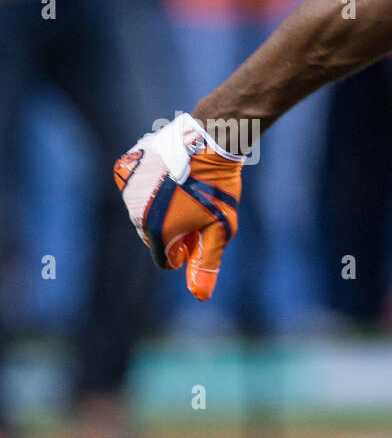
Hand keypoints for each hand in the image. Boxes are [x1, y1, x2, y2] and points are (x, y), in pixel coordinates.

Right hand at [113, 113, 244, 299]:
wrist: (207, 141)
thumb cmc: (217, 189)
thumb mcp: (219, 230)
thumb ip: (207, 263)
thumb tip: (200, 296)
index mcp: (156, 232)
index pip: (163, 259)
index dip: (183, 254)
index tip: (196, 238)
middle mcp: (134, 213)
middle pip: (151, 236)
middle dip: (171, 233)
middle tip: (196, 214)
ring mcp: (127, 189)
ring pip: (142, 212)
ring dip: (160, 210)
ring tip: (185, 193)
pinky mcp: (125, 168)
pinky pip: (135, 188)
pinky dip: (150, 188)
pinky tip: (171, 177)